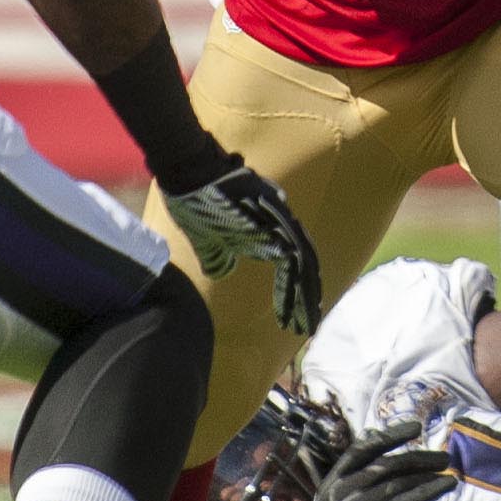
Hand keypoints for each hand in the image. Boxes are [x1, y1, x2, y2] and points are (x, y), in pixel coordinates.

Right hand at [160, 156, 323, 332]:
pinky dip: (296, 285)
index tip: (291, 318)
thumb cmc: (195, 201)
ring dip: (306, 298)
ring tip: (307, 324)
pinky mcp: (275, 223)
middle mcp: (277, 227)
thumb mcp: (205, 239)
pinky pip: (296, 259)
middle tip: (308, 327)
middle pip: (302, 267)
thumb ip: (216, 256)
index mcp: (264, 233)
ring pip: (304, 265)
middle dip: (306, 299)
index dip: (291, 292)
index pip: (289, 265)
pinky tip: (297, 305)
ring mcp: (279, 223)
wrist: (192, 173)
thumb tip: (222, 273)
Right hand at [311, 420, 457, 500]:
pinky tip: (443, 487)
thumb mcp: (343, 500)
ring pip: (396, 486)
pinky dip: (425, 493)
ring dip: (426, 476)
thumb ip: (359, 471)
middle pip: (385, 466)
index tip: (416, 426)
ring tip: (449, 474)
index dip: (390, 435)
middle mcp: (338, 495)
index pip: (361, 449)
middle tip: (444, 457)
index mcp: (332, 483)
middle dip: (417, 458)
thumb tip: (376, 432)